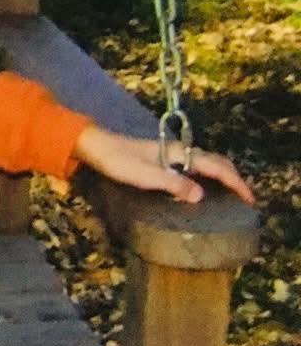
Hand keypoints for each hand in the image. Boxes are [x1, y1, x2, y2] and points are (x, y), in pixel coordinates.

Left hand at [75, 125, 254, 205]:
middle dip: (234, 178)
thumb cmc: (118, 161)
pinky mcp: (163, 157)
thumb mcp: (145, 175)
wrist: (95, 146)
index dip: (235, 183)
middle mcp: (180, 150)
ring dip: (223, 175)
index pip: (217, 167)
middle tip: (246, 197)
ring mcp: (172, 153)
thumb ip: (173, 184)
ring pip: (207, 162)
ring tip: (232, 192)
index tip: (249, 199)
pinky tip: (204, 184)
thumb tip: (200, 195)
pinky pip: (195, 164)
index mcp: (180, 153)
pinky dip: (208, 173)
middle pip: (216, 162)